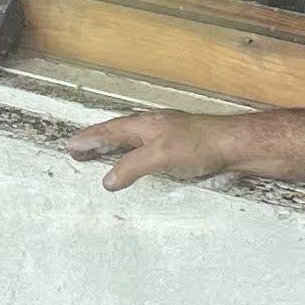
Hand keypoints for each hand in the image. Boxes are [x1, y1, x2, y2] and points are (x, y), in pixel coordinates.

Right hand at [60, 109, 243, 192]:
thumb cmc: (199, 145)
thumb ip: (132, 167)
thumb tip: (107, 180)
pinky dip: (131, 153)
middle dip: (97, 141)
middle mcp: (153, 126)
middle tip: (77, 151)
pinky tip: (137, 161)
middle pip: (118, 132)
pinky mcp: (179, 145)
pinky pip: (145, 147)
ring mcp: (166, 134)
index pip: (109, 131)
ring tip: (99, 155)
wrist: (234, 145)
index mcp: (145, 124)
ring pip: (132, 138)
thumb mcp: (159, 156)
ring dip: (113, 146)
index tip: (70, 145)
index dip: (89, 138)